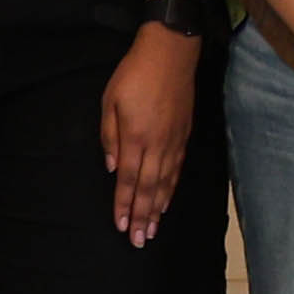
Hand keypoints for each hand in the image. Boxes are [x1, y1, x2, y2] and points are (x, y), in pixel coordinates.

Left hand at [103, 25, 200, 242]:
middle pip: (148, 188)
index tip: (121, 226)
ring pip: (165, 183)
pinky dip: (171, 189)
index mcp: (135, 136)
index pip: (128, 179)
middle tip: (138, 241)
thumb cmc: (135, 73)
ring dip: (157, 209)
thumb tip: (111, 167)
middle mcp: (157, 144)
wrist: (171, 52)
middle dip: (141, 216)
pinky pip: (177, 169)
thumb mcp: (110, 100)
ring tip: (152, 230)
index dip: (123, 205)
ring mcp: (173, 141)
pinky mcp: (184, 135)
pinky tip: (166, 201)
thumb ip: (109, 135)